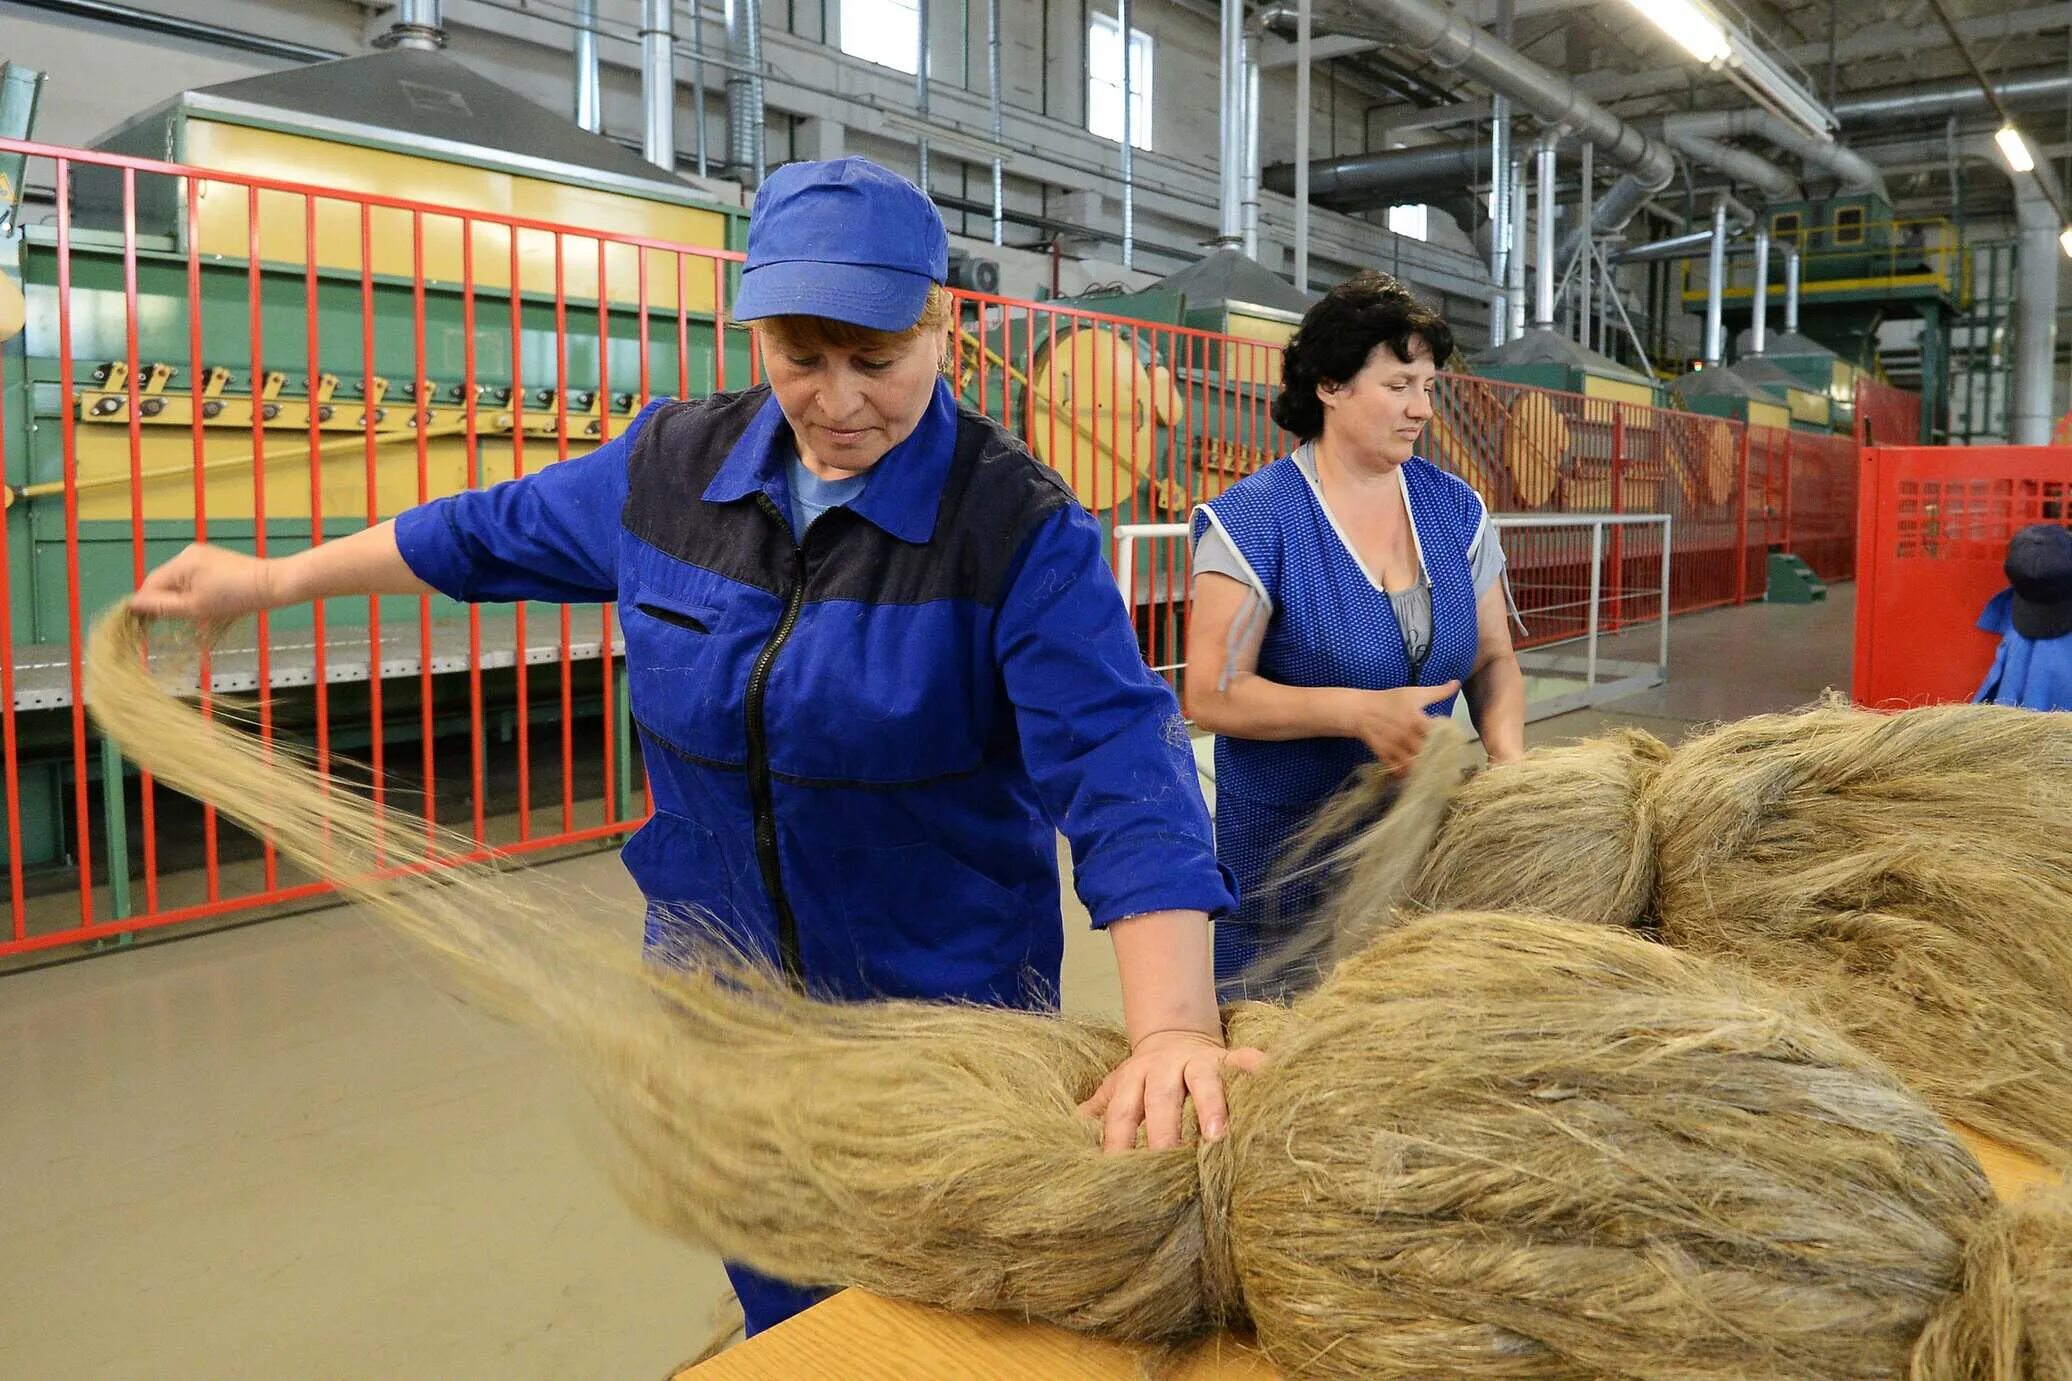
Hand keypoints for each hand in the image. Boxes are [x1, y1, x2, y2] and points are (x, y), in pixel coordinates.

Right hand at [131, 543, 280, 621]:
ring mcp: (201, 554)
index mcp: (180, 563)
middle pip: (163, 581)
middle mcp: (187, 553)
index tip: (143, 625)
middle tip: (166, 624)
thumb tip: (133, 604)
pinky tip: (203, 604)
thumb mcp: (195, 607)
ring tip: (189, 615)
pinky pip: (192, 577)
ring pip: (178, 580)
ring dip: (178, 597)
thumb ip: (162, 606)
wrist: (272, 584)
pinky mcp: (214, 559)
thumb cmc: (235, 598)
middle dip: (162, 602)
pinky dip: (191, 591)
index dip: (145, 605)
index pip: (150, 584)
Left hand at [1077, 1028, 1266, 1152]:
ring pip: (1203, 1081)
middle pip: (1161, 1098)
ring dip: (1210, 1105)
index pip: (1122, 1114)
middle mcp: (1164, 1069)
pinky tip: (1267, 1075)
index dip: (1118, 1141)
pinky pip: (1242, 1060)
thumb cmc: (1145, 1077)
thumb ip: (1097, 1113)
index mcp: (1132, 1080)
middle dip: (1163, 1129)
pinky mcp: (1226, 1057)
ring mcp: (1197, 1062)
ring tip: (1216, 1134)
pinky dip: (1254, 1066)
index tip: (1118, 1172)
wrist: (1174, 1033)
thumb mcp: (1118, 1089)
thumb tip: (1062, 1139)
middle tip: (1166, 1158)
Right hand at [1348, 681, 1459, 772]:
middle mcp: (1406, 736)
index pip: (1439, 736)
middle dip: (1436, 757)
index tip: (1453, 743)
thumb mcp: (1415, 693)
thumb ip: (1438, 691)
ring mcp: (1394, 747)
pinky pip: (1397, 770)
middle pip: (1427, 753)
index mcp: (1417, 720)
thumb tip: (1456, 683)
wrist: (1361, 710)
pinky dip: (1405, 773)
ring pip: (1413, 765)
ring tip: (1429, 767)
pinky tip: (1412, 771)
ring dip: (1422, 767)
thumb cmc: (1389, 700)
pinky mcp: (1384, 756)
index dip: (1448, 741)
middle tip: (1444, 759)